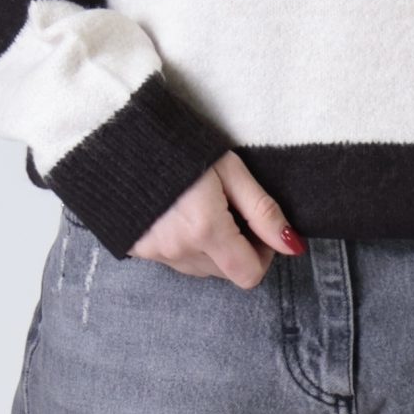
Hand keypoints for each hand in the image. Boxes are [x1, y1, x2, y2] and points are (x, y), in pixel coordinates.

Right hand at [128, 151, 306, 287]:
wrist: (121, 138)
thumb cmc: (181, 147)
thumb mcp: (231, 170)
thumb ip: (263, 211)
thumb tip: (293, 245)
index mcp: (206, 230)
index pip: (249, 275)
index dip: (264, 254)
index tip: (259, 227)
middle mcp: (180, 250)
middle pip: (226, 272)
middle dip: (239, 248)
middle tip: (233, 210)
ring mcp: (156, 253)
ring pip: (202, 269)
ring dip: (213, 248)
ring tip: (204, 207)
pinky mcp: (138, 250)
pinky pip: (176, 261)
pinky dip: (187, 245)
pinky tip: (180, 213)